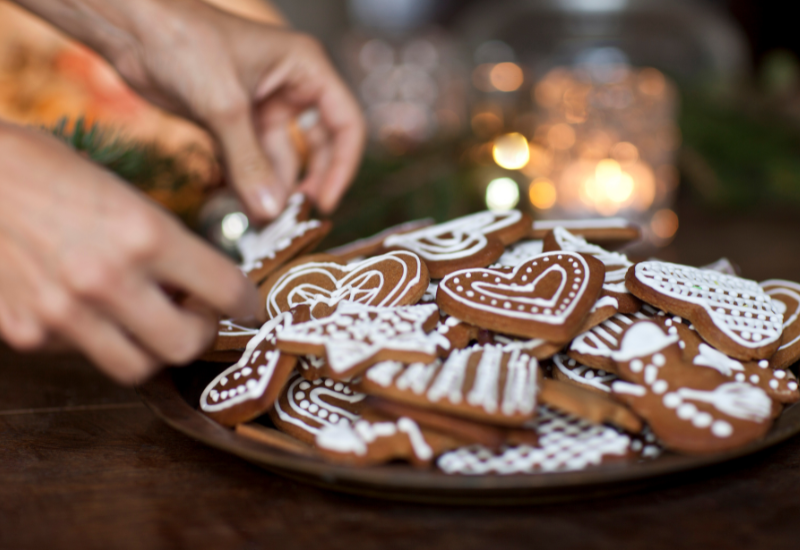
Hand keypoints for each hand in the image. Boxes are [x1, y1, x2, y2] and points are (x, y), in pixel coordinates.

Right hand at [0, 122, 258, 383]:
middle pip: (186, 346)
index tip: (250, 308)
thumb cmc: (44, 170)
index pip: (226, 290)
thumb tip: (196, 284)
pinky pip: (83, 354)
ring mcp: (64, 313)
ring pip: (138, 368)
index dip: (248, 304)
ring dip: (153, 349)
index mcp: (144, 233)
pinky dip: (96, 339)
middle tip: (197, 316)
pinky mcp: (27, 333)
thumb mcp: (123, 194)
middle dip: (201, 333)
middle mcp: (109, 279)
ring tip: (148, 320)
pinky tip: (87, 308)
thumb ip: (164, 244)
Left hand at [109, 0, 365, 220]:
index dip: (342, 166)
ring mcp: (261, 106)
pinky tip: (244, 205)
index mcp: (305, 68)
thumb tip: (270, 211)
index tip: (325, 203)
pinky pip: (251, 161)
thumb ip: (249, 163)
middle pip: (319, 145)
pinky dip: (248, 183)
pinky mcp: (233, 121)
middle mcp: (290, 87)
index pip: (345, 123)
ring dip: (272, 187)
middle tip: (296, 216)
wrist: (129, 27)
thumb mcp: (223, 106)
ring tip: (261, 219)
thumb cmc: (181, 39)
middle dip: (308, 180)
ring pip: (280, 158)